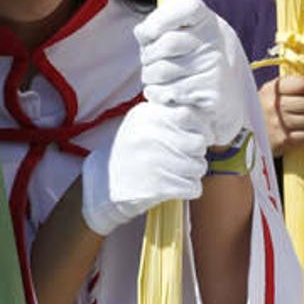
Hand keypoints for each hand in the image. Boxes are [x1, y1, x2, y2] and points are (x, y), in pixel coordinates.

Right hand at [80, 101, 207, 236]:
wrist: (102, 185)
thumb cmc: (128, 153)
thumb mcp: (139, 124)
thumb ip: (166, 115)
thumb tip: (201, 117)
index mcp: (147, 117)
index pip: (188, 114)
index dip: (200, 126)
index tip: (197, 135)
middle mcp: (151, 135)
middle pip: (198, 142)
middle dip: (196, 153)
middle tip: (186, 158)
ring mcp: (155, 161)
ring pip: (199, 166)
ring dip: (193, 172)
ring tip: (178, 173)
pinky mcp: (159, 186)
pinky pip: (193, 187)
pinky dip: (189, 189)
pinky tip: (176, 186)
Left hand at [134, 0, 247, 146]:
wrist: (227, 93)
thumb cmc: (192, 56)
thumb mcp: (181, 32)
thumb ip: (159, 25)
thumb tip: (142, 32)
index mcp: (206, 20)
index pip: (187, 7)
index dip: (161, 18)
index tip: (148, 33)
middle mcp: (215, 42)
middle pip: (167, 43)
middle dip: (148, 55)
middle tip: (150, 61)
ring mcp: (215, 69)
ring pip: (161, 72)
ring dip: (149, 77)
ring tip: (158, 78)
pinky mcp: (210, 95)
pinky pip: (168, 94)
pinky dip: (157, 95)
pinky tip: (165, 94)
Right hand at [259, 74, 303, 156]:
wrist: (242, 138)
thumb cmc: (261, 112)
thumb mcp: (270, 94)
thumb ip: (292, 85)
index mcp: (270, 90)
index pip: (303, 84)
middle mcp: (274, 105)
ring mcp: (279, 124)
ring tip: (300, 122)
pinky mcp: (283, 141)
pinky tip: (299, 132)